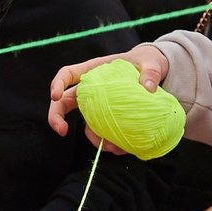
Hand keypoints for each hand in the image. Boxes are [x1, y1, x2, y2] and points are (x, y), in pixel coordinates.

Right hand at [49, 44, 168, 139]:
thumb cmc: (148, 62)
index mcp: (94, 70)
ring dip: (91, 137)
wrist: (157, 75)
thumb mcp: (152, 62)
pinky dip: (108, 142)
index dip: (57, 84)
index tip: (55, 96)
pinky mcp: (109, 117)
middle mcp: (91, 88)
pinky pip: (102, 132)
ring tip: (108, 147)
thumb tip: (148, 86)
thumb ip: (151, 72)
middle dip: (57, 117)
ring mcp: (98, 104)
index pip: (68, 74)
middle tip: (62, 131)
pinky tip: (121, 148)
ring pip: (84, 122)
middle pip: (64, 101)